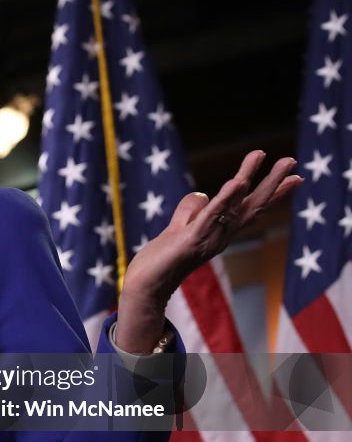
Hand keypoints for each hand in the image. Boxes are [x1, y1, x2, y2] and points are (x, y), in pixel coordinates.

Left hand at [115, 150, 301, 352]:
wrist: (146, 286)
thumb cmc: (162, 260)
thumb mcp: (177, 228)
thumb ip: (189, 210)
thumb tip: (201, 194)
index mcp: (220, 231)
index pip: (250, 208)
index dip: (273, 193)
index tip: (296, 177)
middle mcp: (220, 235)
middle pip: (252, 205)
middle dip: (272, 182)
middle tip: (292, 160)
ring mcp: (208, 238)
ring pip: (234, 206)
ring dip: (249, 179)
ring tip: (260, 156)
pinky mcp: (191, 240)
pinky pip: (211, 216)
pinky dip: (225, 199)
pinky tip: (238, 182)